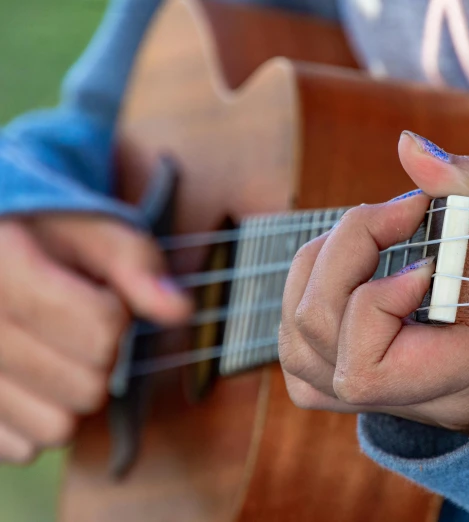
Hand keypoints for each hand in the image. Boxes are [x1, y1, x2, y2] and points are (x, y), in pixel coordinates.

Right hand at [0, 214, 190, 462]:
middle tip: (82, 328)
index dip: (118, 314)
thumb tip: (180, 311)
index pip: (100, 329)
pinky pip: (25, 446)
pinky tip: (36, 380)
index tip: (102, 296)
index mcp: (5, 267)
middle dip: (103, 358)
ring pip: (57, 427)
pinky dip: (41, 419)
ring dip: (75, 395)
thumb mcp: (94, 232)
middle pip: (86, 385)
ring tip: (60, 354)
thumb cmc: (47, 239)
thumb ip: (138, 265)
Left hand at [279, 131, 468, 433]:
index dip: (383, 299)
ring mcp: (322, 383)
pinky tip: (362, 262)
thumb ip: (462, 188)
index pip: (360, 360)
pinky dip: (322, 267)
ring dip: (341, 252)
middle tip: (407, 213)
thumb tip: (407, 144)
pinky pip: (291, 305)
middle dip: (359, 245)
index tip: (429, 262)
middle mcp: (356, 393)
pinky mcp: (305, 368)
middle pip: (316, 313)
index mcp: (411, 386)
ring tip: (388, 234)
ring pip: (297, 303)